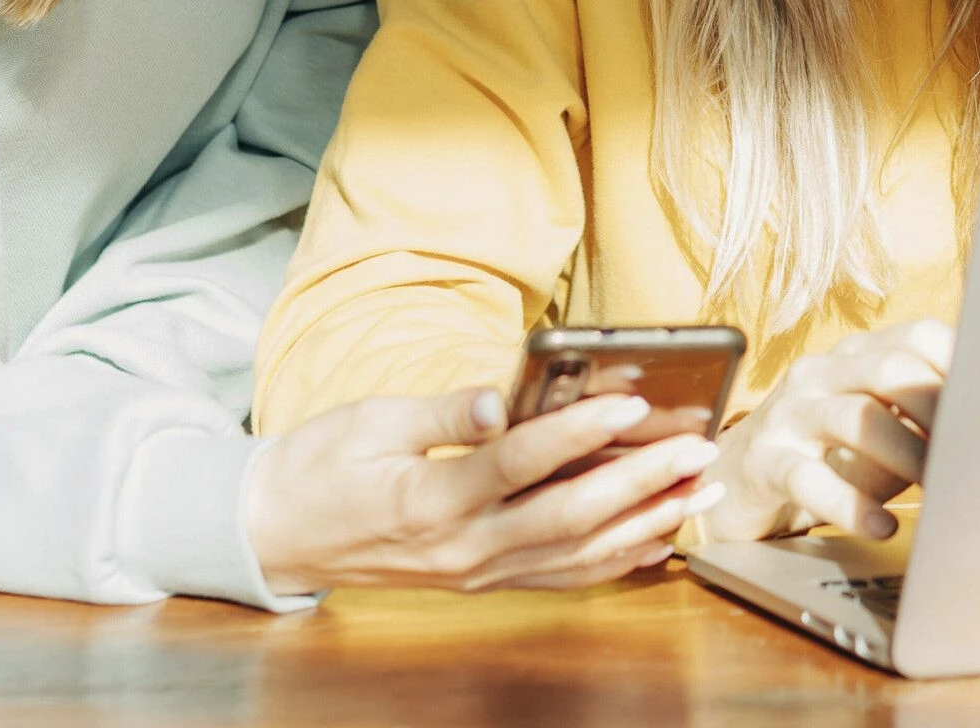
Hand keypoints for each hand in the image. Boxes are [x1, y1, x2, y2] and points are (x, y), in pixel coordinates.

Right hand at [245, 389, 725, 593]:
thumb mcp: (371, 421)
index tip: (627, 408)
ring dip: (647, 521)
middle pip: (568, 516)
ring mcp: (478, 572)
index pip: (518, 464)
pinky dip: (618, 558)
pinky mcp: (485, 581)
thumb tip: (497, 398)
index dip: (576, 435)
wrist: (280, 532)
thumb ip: (444, 413)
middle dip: (641, 481)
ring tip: (699, 488)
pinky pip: (564, 576)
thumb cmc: (322, 468)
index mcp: (428, 501)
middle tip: (696, 448)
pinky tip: (659, 534)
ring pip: (579, 554)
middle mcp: (463, 547)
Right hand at [692, 318, 952, 544]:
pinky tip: (882, 526)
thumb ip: (925, 425)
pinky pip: (808, 478)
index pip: (916, 336)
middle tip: (976, 449)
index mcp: (855, 358)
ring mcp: (789, 415)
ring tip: (939, 488)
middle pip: (890, 369)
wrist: (731, 485)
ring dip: (906, 453)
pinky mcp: (764, 462)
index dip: (960, 363)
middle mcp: (821, 374)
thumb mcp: (878, 436)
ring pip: (854, 417)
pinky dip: (849, 504)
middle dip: (939, 408)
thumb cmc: (825, 459)